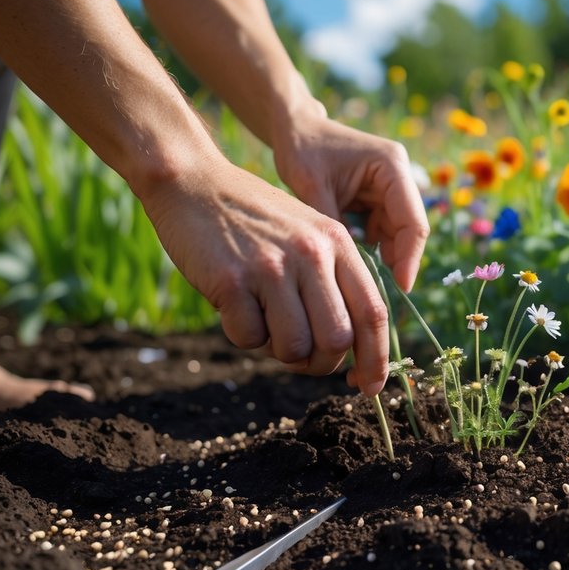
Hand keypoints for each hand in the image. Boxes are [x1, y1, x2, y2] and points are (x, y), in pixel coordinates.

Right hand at [138, 154, 389, 393]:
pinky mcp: (232, 280)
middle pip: (337, 339)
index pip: (374, 313)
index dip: (376, 359)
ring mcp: (272, 266)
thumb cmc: (254, 218)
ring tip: (263, 321)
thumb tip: (350, 348)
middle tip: (301, 357)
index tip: (369, 387)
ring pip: (294, 346)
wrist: (193, 181)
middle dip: (321, 362)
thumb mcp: (309, 235)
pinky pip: (249, 338)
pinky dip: (243, 335)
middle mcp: (312, 254)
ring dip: (278, 351)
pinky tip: (234, 306)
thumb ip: (333, 281)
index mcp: (338, 243)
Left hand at [273, 114, 428, 293]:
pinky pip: (381, 229)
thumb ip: (334, 227)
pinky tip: (352, 257)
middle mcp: (398, 176)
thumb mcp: (313, 188)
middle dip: (397, 259)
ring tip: (359, 274)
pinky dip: (369, 246)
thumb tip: (349, 270)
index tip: (401, 287)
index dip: (410, 256)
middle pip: (409, 229)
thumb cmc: (302, 149)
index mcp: (391, 166)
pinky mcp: (378, 197)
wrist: (293, 129)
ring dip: (382, 254)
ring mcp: (390, 187)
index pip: (413, 220)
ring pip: (396, 233)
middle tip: (377, 289)